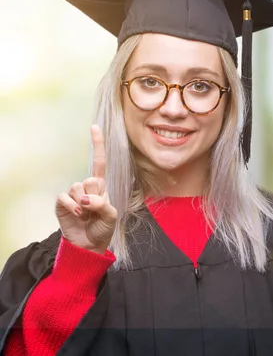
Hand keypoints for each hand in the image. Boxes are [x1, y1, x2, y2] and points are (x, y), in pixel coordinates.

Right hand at [55, 124, 116, 253]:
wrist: (89, 244)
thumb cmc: (103, 228)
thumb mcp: (111, 216)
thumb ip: (102, 204)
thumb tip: (85, 198)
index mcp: (101, 186)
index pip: (99, 162)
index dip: (97, 144)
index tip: (94, 127)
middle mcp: (87, 187)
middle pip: (91, 179)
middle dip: (95, 195)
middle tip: (95, 209)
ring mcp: (74, 194)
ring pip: (78, 187)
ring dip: (84, 204)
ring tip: (87, 215)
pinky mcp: (62, 202)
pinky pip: (65, 197)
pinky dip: (72, 207)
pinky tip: (77, 215)